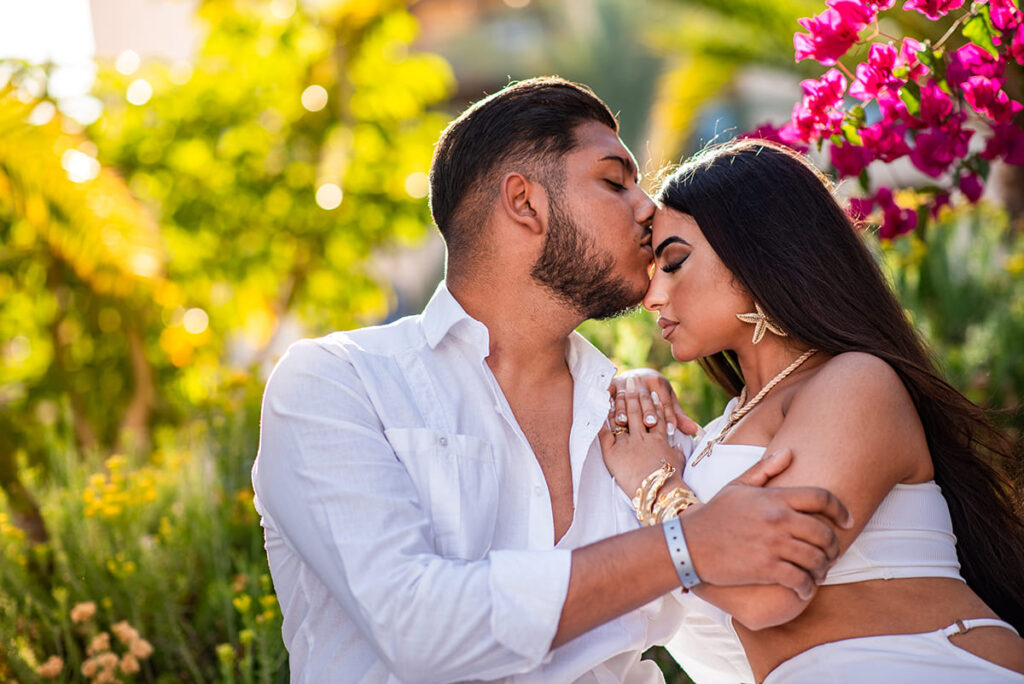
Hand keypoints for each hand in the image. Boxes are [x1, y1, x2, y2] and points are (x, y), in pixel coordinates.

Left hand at [599, 377, 684, 494]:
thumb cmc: (671, 481)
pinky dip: (602, 421)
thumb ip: (677, 451)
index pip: (656, 416)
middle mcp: (642, 437)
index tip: (651, 392)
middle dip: (634, 395)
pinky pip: (605, 433)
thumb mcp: (678, 463)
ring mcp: (627, 443)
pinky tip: (599, 410)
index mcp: (659, 439)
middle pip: (638, 411)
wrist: (657, 492)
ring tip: (616, 391)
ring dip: (619, 403)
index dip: (653, 403)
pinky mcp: (612, 452)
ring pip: (623, 418)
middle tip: (631, 382)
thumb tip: (678, 445)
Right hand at [609, 369, 698, 436]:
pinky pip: (609, 396)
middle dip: (647, 411)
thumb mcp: (666, 401)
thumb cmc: (653, 393)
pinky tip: (607, 416)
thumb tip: (694, 430)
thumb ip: (677, 416)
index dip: (669, 415)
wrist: (633, 377)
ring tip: (624, 422)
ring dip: (623, 410)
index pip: (664, 401)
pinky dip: (607, 406)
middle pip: (645, 398)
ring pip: (624, 398)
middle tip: (650, 424)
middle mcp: (642, 379)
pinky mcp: (611, 385)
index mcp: (658, 382)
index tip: (672, 430)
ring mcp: (625, 382)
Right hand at [679, 449, 853, 598]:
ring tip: (818, 573)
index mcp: (774, 497)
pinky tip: (804, 589)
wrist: (689, 543)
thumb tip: (789, 453)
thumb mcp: (737, 486)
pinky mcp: (766, 567)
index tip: (848, 521)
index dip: (840, 509)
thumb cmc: (714, 515)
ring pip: (816, 559)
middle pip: (824, 533)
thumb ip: (765, 470)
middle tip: (831, 555)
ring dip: (822, 569)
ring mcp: (773, 544)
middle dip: (833, 547)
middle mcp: (778, 519)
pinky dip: (807, 588)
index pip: (821, 497)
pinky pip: (801, 580)